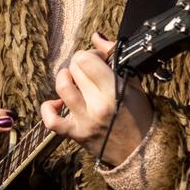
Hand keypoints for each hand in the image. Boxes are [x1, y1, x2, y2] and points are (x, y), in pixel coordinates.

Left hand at [41, 33, 152, 161]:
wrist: (140, 152)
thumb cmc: (139, 116)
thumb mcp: (133, 83)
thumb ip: (114, 57)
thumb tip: (96, 37)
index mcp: (114, 90)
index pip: (87, 60)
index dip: (90, 55)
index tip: (99, 61)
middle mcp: (98, 105)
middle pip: (74, 69)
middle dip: (80, 64)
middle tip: (90, 71)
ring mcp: (84, 120)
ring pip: (62, 87)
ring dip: (65, 78)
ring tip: (74, 81)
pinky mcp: (75, 134)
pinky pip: (51, 120)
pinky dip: (49, 108)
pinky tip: (59, 103)